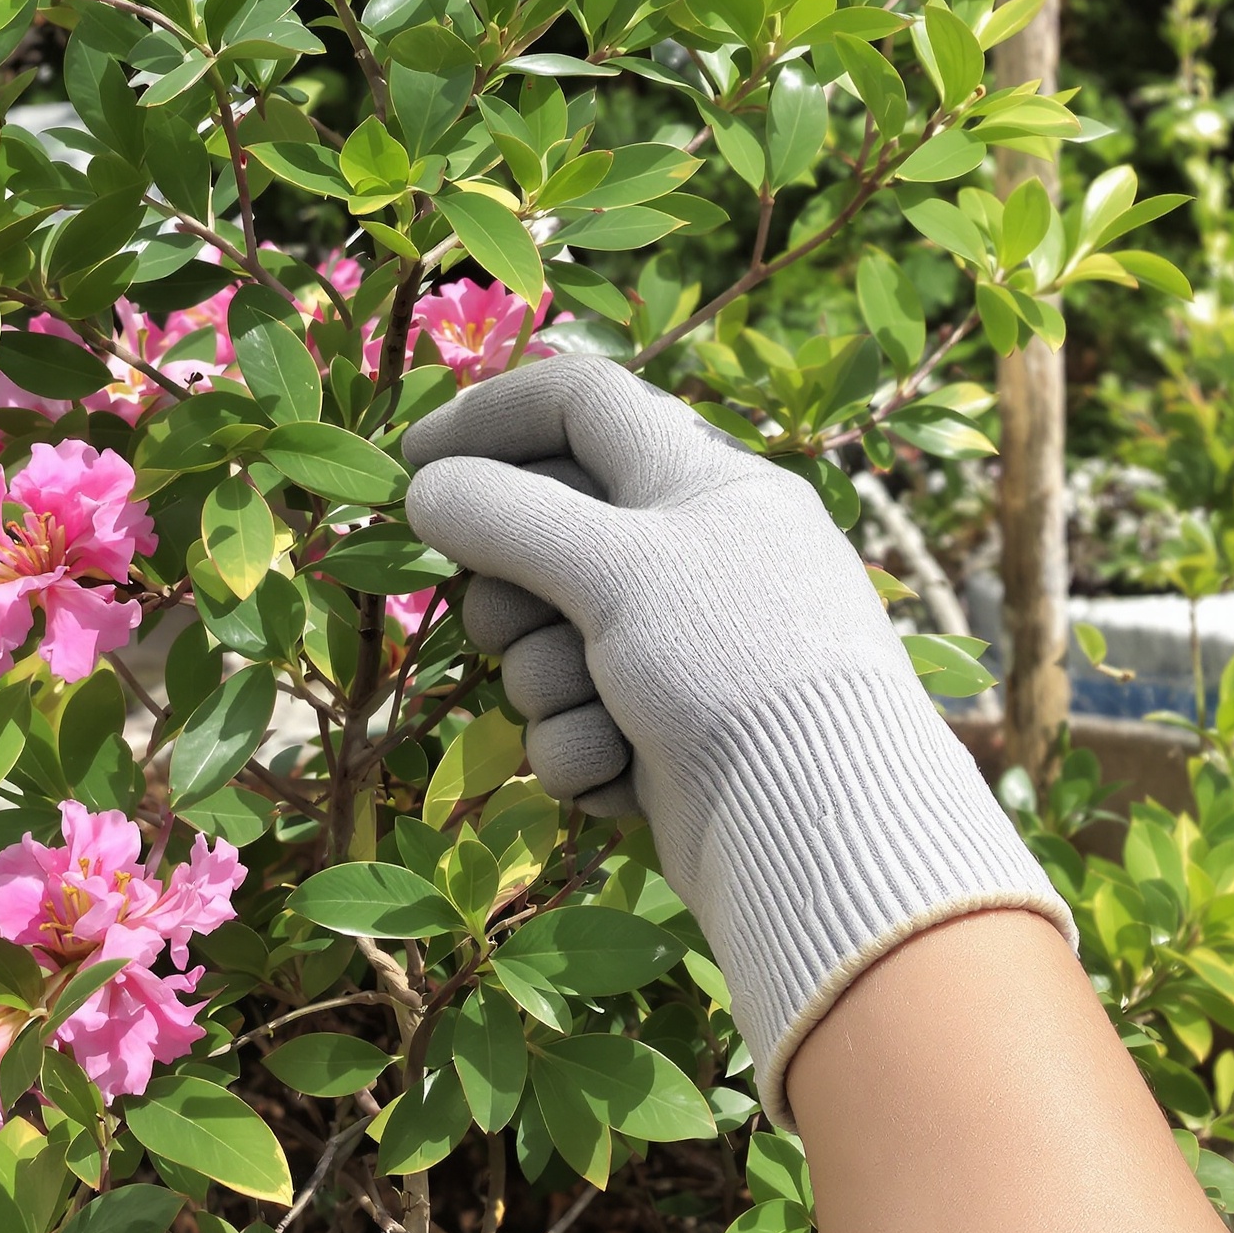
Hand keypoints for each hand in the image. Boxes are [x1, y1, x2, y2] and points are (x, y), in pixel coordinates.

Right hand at [403, 353, 1070, 1119]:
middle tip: (515, 625)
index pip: (581, 405)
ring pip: (549, 642)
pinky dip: (585, 748)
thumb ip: (507, 516)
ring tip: (603, 714)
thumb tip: (426, 487)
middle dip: (512, 594)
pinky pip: (576, 722)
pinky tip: (623, 774)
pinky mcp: (664, 737)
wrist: (817, 827)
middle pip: (543, 534)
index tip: (416, 461)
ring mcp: (678, 651)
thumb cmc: (731, 662)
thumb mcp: (613, 567)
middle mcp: (691, 556)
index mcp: (701, 481)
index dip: (492, 419)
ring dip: (551, 686)